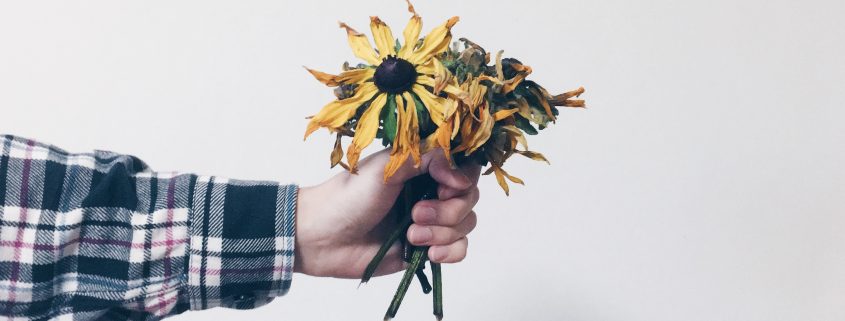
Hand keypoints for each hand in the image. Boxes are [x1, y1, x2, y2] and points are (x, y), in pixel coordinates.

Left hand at [294, 148, 480, 277]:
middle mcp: (430, 191)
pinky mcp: (426, 247)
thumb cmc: (348, 197)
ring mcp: (430, 221)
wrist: (323, 238)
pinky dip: (450, 252)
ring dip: (442, 232)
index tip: (443, 188)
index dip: (462, 180)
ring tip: (410, 235)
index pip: (464, 168)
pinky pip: (459, 250)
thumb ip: (427, 158)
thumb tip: (460, 176)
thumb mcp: (387, 167)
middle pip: (469, 199)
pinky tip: (428, 253)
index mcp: (423, 166)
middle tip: (414, 214)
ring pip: (465, 225)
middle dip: (448, 211)